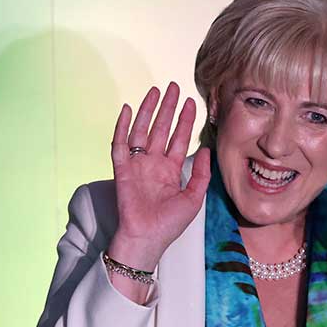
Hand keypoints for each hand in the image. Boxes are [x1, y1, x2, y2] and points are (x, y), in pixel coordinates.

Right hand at [107, 82, 211, 268]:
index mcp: (170, 170)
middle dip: (167, 108)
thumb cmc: (170, 224)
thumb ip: (200, 173)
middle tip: (174, 86)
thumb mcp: (193, 198)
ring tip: (156, 91)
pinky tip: (127, 109)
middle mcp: (153, 163)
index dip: (185, 120)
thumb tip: (206, 149)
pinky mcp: (122, 170)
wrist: (148, 239)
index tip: (192, 102)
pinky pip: (120, 144)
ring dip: (147, 110)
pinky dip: (122, 126)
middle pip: (160, 128)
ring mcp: (137, 165)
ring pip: (141, 130)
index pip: (178, 138)